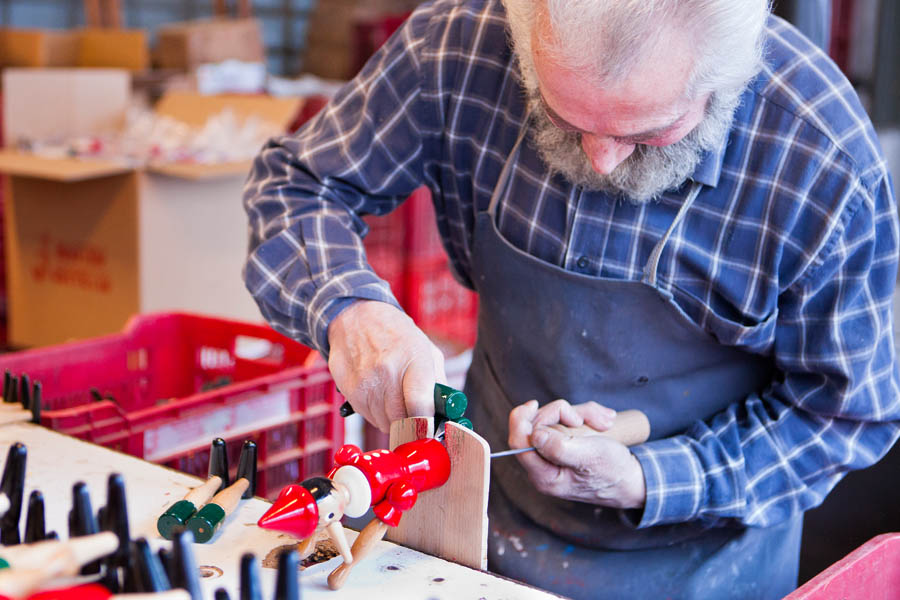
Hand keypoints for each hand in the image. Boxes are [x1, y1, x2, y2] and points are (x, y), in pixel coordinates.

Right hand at [327, 300, 446, 431]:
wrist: (357, 317)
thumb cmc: (396, 335)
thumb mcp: (426, 349)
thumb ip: (438, 382)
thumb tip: (446, 414)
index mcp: (414, 360)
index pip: (420, 406)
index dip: (425, 425)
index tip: (428, 430)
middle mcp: (388, 371)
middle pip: (401, 421)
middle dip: (410, 424)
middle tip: (412, 415)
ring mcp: (366, 381)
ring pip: (383, 422)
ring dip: (391, 418)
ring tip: (392, 396)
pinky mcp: (349, 389)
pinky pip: (367, 416)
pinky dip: (374, 413)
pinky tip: (377, 394)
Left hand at [508, 399, 646, 508]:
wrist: (633, 480)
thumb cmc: (614, 473)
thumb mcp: (589, 458)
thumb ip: (559, 449)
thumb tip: (534, 434)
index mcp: (545, 476)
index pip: (518, 443)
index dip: (522, 419)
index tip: (534, 404)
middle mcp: (545, 466)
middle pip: (538, 425)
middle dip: (563, 414)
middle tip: (585, 420)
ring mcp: (555, 455)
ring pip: (556, 420)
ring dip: (582, 414)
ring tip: (605, 422)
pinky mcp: (566, 446)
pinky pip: (568, 422)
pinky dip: (587, 417)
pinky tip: (604, 422)